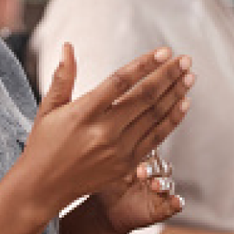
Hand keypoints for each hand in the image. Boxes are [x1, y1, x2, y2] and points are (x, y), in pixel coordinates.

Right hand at [20, 44, 193, 215]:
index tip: (164, 51)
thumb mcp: (48, 108)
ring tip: (189, 76)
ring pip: (154, 116)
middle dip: (168, 76)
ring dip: (175, 94)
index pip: (120, 82)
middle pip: (144, 98)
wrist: (43, 187)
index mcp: (83, 113)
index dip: (145, 65)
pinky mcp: (127, 164)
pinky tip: (183, 103)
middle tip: (185, 59)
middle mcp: (104, 131)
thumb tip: (68, 45)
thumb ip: (63, 76)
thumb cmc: (44, 143)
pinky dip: (172, 119)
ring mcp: (118, 150)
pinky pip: (156, 138)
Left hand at [92, 152, 184, 233]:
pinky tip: (177, 201)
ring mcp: (159, 192)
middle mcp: (153, 175)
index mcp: (142, 163)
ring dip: (163, 184)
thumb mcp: (107, 174)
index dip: (146, 153)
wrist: (105, 214)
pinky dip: (177, 203)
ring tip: (155, 186)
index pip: (150, 153)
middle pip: (161, 167)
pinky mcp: (161, 209)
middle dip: (153, 168)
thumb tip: (106, 147)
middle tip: (142, 172)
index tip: (139, 154)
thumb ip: (112, 162)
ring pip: (168, 184)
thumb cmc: (107, 189)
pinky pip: (173, 205)